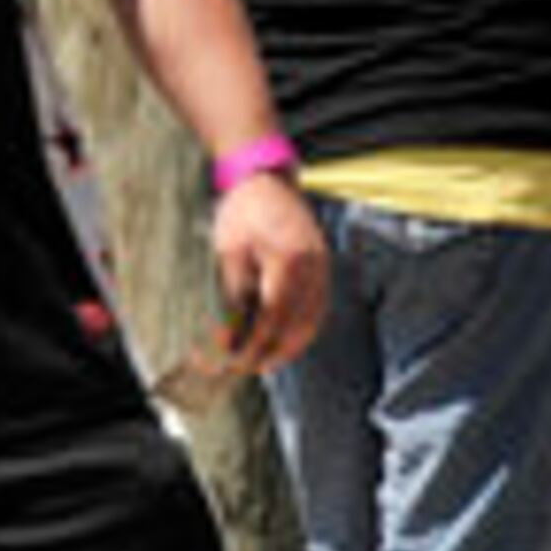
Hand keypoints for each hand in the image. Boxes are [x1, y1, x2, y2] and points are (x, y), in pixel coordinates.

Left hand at [210, 171, 325, 371]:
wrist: (266, 181)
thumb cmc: (243, 211)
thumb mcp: (228, 252)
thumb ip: (231, 295)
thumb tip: (226, 336)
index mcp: (289, 260)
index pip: (273, 317)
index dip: (255, 345)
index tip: (235, 362)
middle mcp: (314, 267)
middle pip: (299, 325)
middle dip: (273, 354)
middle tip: (246, 369)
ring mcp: (324, 267)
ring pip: (313, 321)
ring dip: (290, 347)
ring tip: (263, 363)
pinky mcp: (324, 268)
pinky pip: (318, 308)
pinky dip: (302, 330)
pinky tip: (283, 341)